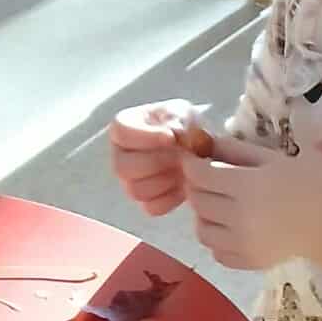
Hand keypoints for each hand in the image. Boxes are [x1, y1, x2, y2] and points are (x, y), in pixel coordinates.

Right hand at [108, 99, 204, 217]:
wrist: (201, 150)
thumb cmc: (186, 126)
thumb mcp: (184, 113)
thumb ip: (177, 118)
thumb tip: (173, 133)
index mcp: (123, 127)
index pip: (121, 132)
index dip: (145, 137)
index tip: (170, 138)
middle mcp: (120, 155)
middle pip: (123, 167)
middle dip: (157, 162)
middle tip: (180, 156)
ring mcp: (130, 182)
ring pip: (136, 190)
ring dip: (166, 181)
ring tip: (183, 168)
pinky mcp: (146, 202)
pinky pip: (152, 207)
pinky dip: (171, 198)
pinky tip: (182, 185)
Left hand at [182, 134, 321, 272]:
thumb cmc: (305, 186)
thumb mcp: (273, 159)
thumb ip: (235, 150)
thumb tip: (201, 141)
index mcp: (248, 186)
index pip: (199, 175)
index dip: (192, 165)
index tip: (197, 162)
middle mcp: (241, 217)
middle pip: (197, 201)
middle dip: (197, 188)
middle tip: (210, 183)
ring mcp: (243, 243)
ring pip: (201, 230)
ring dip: (204, 217)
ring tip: (220, 208)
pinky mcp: (247, 262)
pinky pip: (216, 252)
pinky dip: (217, 240)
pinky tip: (231, 229)